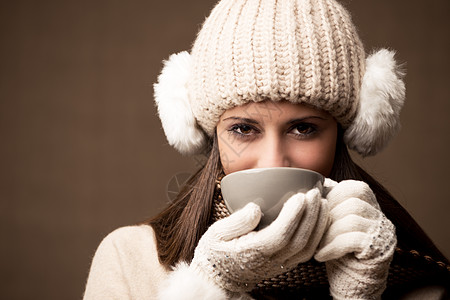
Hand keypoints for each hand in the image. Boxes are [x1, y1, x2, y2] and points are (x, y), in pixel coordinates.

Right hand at [190, 187, 328, 291]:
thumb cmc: (216, 252)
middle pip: (299, 240)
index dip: (293, 216)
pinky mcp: (285, 265)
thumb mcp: (216, 234)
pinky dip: (317, 235)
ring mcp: (280, 265)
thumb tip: (255, 207)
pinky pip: (307, 252)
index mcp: (252, 252)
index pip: (279, 235)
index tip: (300, 196)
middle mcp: (270, 261)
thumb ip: (236, 222)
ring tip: (322, 203)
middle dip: (310, 215)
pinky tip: (319, 219)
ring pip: (307, 248)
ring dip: (318, 225)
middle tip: (315, 193)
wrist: (218, 278)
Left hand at [315, 180, 395, 298]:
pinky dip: (331, 247)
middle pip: (353, 202)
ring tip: (317, 245)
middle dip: (329, 215)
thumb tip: (315, 183)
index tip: (318, 210)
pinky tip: (321, 256)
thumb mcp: (332, 224)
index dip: (334, 195)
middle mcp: (380, 217)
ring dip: (328, 232)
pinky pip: (352, 240)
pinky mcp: (379, 250)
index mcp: (370, 207)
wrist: (351, 285)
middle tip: (316, 231)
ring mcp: (382, 233)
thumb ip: (330, 206)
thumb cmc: (338, 252)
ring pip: (351, 219)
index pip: (355, 187)